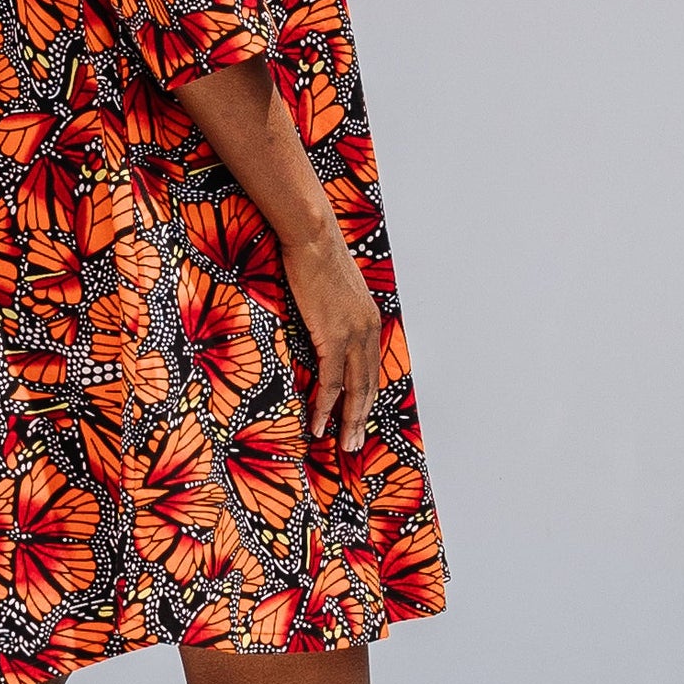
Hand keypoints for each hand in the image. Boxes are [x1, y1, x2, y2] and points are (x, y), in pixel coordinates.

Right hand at [281, 225, 382, 453]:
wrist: (312, 238)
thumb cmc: (316, 258)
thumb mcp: (333, 291)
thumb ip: (334, 313)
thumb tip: (323, 325)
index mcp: (370, 321)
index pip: (370, 369)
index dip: (365, 397)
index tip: (358, 418)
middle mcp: (368, 331)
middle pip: (368, 385)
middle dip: (361, 418)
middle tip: (353, 444)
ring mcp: (353, 335)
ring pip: (355, 390)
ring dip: (348, 421)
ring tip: (342, 445)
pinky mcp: (334, 336)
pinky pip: (331, 381)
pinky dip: (326, 406)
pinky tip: (319, 424)